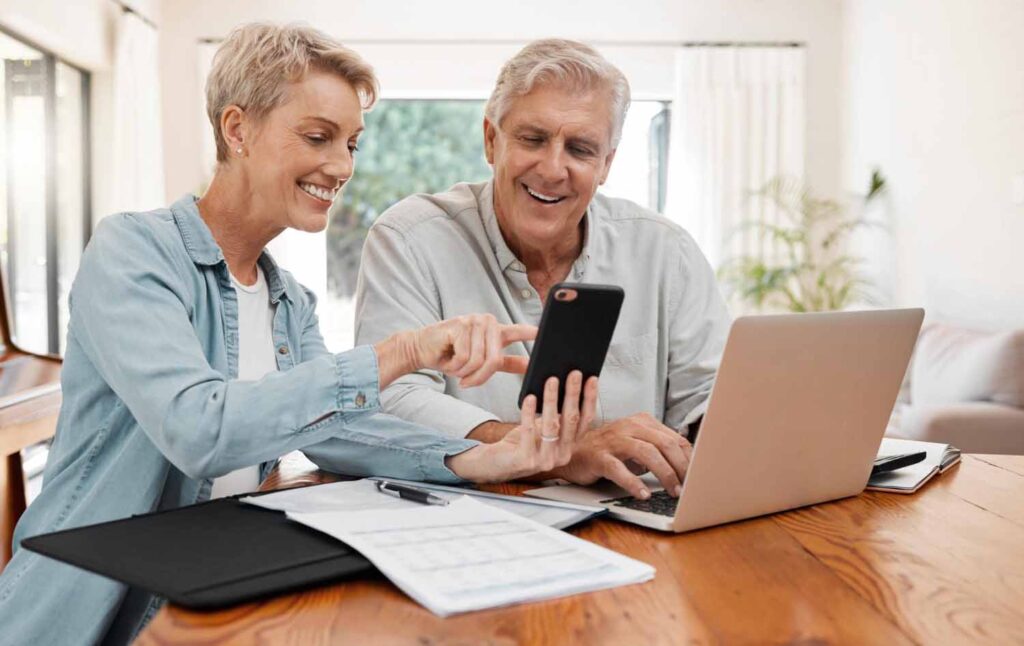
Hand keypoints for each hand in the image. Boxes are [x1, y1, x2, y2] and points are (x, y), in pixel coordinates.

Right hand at [374, 314, 535, 388]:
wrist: (422, 349)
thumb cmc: (451, 355)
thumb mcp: (481, 361)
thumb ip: (505, 361)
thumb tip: (530, 364)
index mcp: (495, 329)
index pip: (518, 331)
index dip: (532, 333)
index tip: (546, 334)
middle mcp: (487, 321)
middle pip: (495, 359)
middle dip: (480, 377)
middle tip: (467, 382)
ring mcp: (473, 321)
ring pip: (479, 360)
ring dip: (465, 372)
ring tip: (456, 368)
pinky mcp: (459, 325)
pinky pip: (464, 357)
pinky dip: (455, 366)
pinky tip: (448, 358)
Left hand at [447, 371, 598, 482]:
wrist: (498, 463)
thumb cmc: (522, 441)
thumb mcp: (543, 427)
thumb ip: (555, 413)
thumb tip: (561, 381)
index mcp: (569, 445)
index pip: (586, 420)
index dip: (590, 399)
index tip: (592, 379)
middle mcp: (562, 454)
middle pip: (571, 420)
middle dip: (573, 394)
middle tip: (574, 373)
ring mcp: (545, 460)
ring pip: (552, 425)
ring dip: (552, 400)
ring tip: (551, 380)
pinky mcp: (526, 460)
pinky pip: (529, 432)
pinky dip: (530, 413)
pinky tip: (530, 398)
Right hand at [552, 413, 692, 499]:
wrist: (572, 451)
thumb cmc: (608, 449)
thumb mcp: (636, 444)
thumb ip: (657, 448)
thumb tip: (686, 464)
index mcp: (642, 422)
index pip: (674, 437)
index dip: (689, 458)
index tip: (698, 475)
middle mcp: (629, 427)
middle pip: (664, 443)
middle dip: (681, 466)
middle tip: (687, 486)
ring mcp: (614, 441)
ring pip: (647, 453)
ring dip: (664, 474)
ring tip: (672, 490)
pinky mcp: (599, 456)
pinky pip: (619, 469)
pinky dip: (633, 482)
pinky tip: (643, 494)